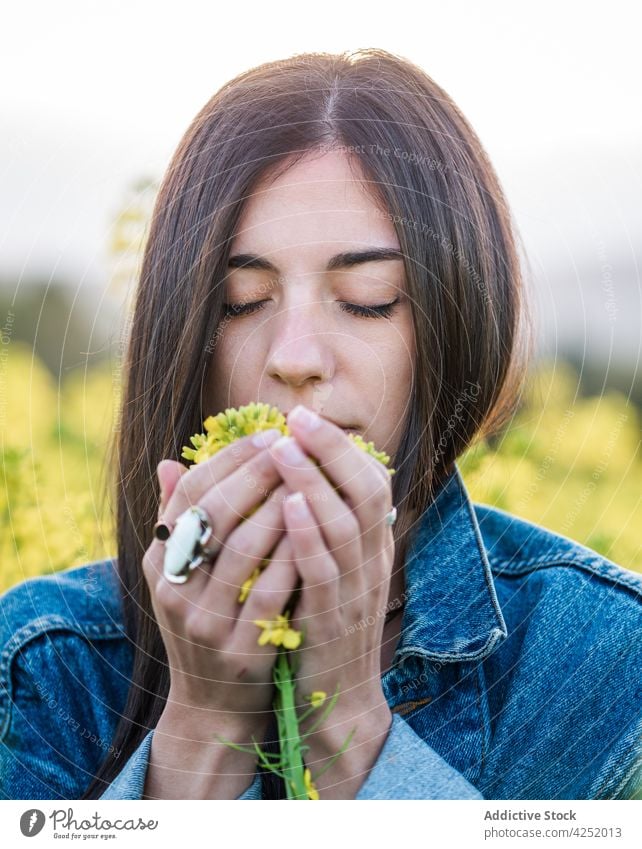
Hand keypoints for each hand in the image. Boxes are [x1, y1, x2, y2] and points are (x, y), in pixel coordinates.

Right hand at [143, 431, 298, 742]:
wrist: (212, 705)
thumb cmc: (206, 620)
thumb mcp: (182, 574)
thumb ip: (179, 519)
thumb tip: (167, 461)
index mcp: (160, 562)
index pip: (188, 494)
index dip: (228, 460)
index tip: (267, 434)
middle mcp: (173, 589)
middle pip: (214, 513)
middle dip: (256, 473)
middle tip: (292, 445)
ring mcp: (204, 622)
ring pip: (244, 548)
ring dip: (280, 506)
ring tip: (309, 477)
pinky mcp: (239, 651)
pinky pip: (271, 591)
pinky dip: (294, 555)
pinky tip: (319, 529)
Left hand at [267, 407, 394, 796]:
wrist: (338, 702)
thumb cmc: (325, 625)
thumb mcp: (329, 570)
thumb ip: (318, 526)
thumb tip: (294, 478)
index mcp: (372, 546)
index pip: (372, 483)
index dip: (343, 448)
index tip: (308, 418)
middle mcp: (372, 561)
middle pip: (365, 491)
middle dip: (331, 450)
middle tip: (298, 416)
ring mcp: (356, 592)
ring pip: (346, 525)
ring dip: (314, 483)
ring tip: (283, 448)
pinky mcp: (332, 622)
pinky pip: (325, 573)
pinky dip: (309, 537)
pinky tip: (288, 508)